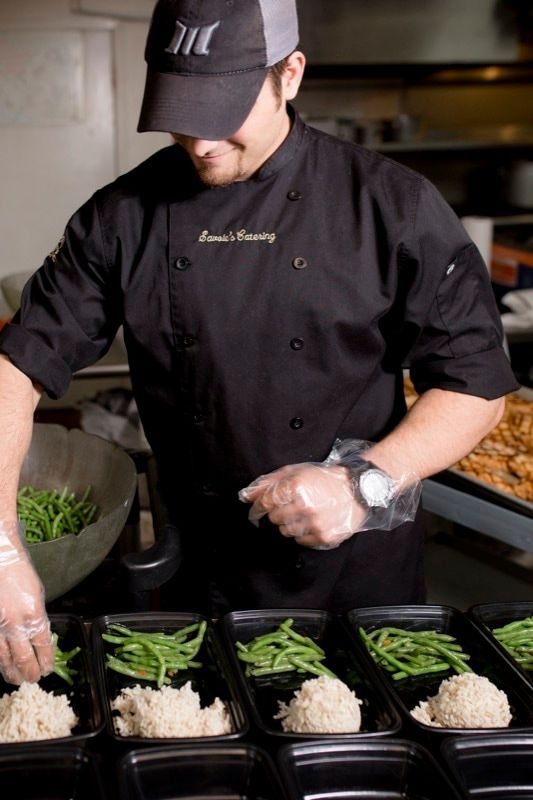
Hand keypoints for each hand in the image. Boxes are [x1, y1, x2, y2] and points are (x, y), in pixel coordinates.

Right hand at [0, 522, 52, 683]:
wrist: (0, 559)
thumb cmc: (19, 573)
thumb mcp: (37, 595)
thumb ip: (37, 617)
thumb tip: (38, 636)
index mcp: (34, 615)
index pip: (43, 646)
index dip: (46, 661)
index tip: (47, 670)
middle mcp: (15, 624)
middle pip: (23, 658)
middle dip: (29, 672)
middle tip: (32, 680)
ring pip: (3, 658)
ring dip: (10, 671)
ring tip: (15, 679)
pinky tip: (1, 664)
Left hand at [239, 463, 367, 549]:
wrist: (357, 490)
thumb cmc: (324, 479)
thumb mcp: (295, 472)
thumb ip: (268, 483)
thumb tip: (245, 496)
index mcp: (295, 486)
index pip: (265, 503)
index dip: (258, 507)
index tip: (258, 510)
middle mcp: (304, 505)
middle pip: (274, 518)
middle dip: (279, 513)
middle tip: (293, 506)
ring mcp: (314, 523)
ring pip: (286, 531)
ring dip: (291, 524)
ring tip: (305, 513)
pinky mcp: (323, 537)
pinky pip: (300, 541)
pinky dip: (303, 533)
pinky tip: (313, 521)